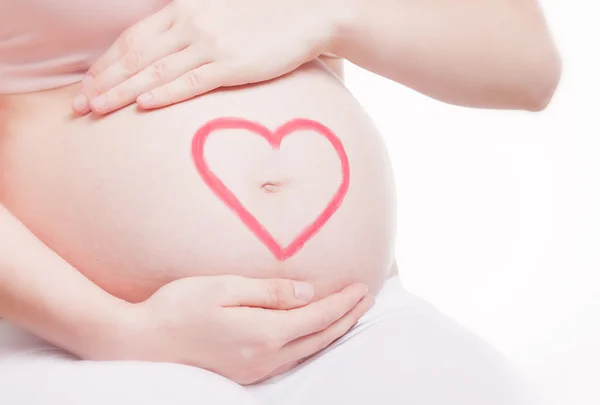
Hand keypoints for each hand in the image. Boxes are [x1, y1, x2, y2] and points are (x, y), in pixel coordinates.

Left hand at [73, 0, 342, 114]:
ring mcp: (211, 45)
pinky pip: (191, 83)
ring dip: (121, 91)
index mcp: (183, 9)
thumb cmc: (264, 12)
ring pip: (154, 72)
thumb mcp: (219, 8)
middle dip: (102, 81)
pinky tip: (142, 106)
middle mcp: (190, 24)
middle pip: (134, 56)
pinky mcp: (233, 65)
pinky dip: (164, 93)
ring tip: (96, 110)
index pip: (132, 38)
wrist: (309, 10)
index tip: (87, 83)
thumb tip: (169, 47)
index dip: (106, 62)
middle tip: (78, 105)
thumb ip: (191, 23)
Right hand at [110, 275, 371, 384]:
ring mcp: (255, 370)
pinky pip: (291, 358)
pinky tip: (315, 333)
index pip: (317, 317)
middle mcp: (265, 357)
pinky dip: (312, 342)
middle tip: (367, 298)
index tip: (362, 286)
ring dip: (333, 331)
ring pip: (308, 350)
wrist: (140, 343)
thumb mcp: (223, 288)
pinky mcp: (245, 373)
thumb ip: (270, 292)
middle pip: (320, 337)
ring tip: (350, 314)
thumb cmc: (177, 307)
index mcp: (263, 333)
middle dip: (347, 317)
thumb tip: (308, 293)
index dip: (343, 302)